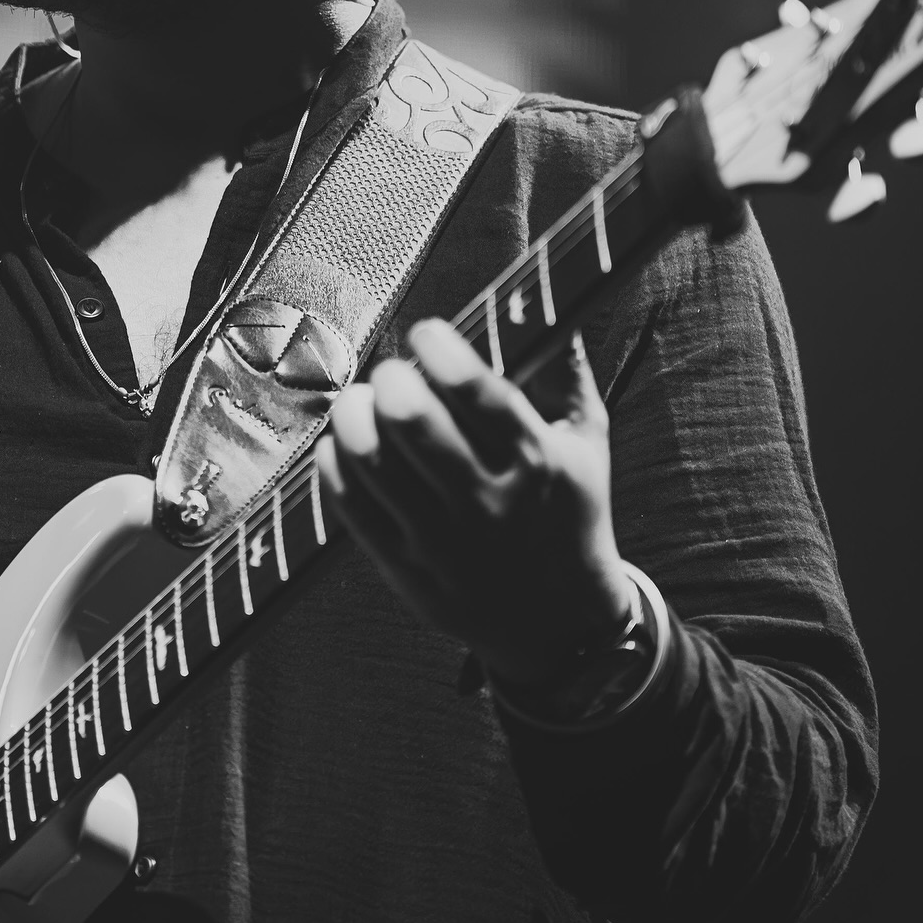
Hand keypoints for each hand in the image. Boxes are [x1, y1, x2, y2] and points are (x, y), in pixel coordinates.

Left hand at [316, 318, 632, 686]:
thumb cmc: (568, 512)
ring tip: (360, 400)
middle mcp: (489, 505)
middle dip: (392, 383)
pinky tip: (340, 441)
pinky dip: (335, 464)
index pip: (483, 399)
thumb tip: (548, 295)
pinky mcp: (406, 570)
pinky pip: (351, 509)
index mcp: (537, 464)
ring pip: (374, 466)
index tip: (427, 333)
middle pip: (417, 429)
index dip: (444, 356)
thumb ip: (567, 370)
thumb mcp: (586, 443)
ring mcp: (443, 543)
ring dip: (354, 418)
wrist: (561, 626)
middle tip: (391, 373)